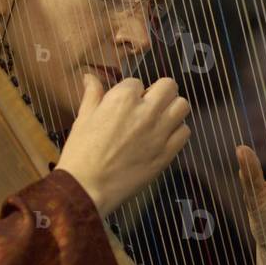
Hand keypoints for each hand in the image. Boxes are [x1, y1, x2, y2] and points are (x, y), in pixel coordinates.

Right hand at [57, 75, 190, 215]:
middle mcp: (146, 111)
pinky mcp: (168, 152)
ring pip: (182, 106)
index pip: (136, 81)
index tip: (123, 104)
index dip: (129, 92)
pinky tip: (161, 138)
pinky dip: (176, 132)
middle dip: (157, 92)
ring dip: (171, 109)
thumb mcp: (82, 119)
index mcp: (122, 98)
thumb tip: (90, 76)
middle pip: (168, 86)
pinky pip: (185, 132)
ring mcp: (160, 132)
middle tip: (146, 105)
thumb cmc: (80, 153)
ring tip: (157, 120)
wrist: (87, 187)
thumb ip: (92, 94)